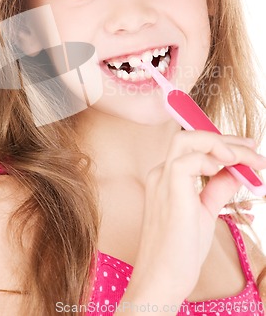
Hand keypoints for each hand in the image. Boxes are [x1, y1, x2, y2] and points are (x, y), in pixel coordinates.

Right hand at [125, 131, 265, 304]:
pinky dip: (210, 158)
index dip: (223, 144)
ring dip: (221, 144)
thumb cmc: (179, 251)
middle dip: (225, 139)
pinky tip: (225, 169)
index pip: (194, 147)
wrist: (162, 278)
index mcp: (167, 178)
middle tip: (253, 148)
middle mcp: (161, 173)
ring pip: (187, 139)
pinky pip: (188, 159)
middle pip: (190, 137)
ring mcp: (162, 179)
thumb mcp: (205, 212)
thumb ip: (218, 188)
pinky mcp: (168, 188)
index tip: (248, 150)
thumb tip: (236, 172)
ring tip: (246, 158)